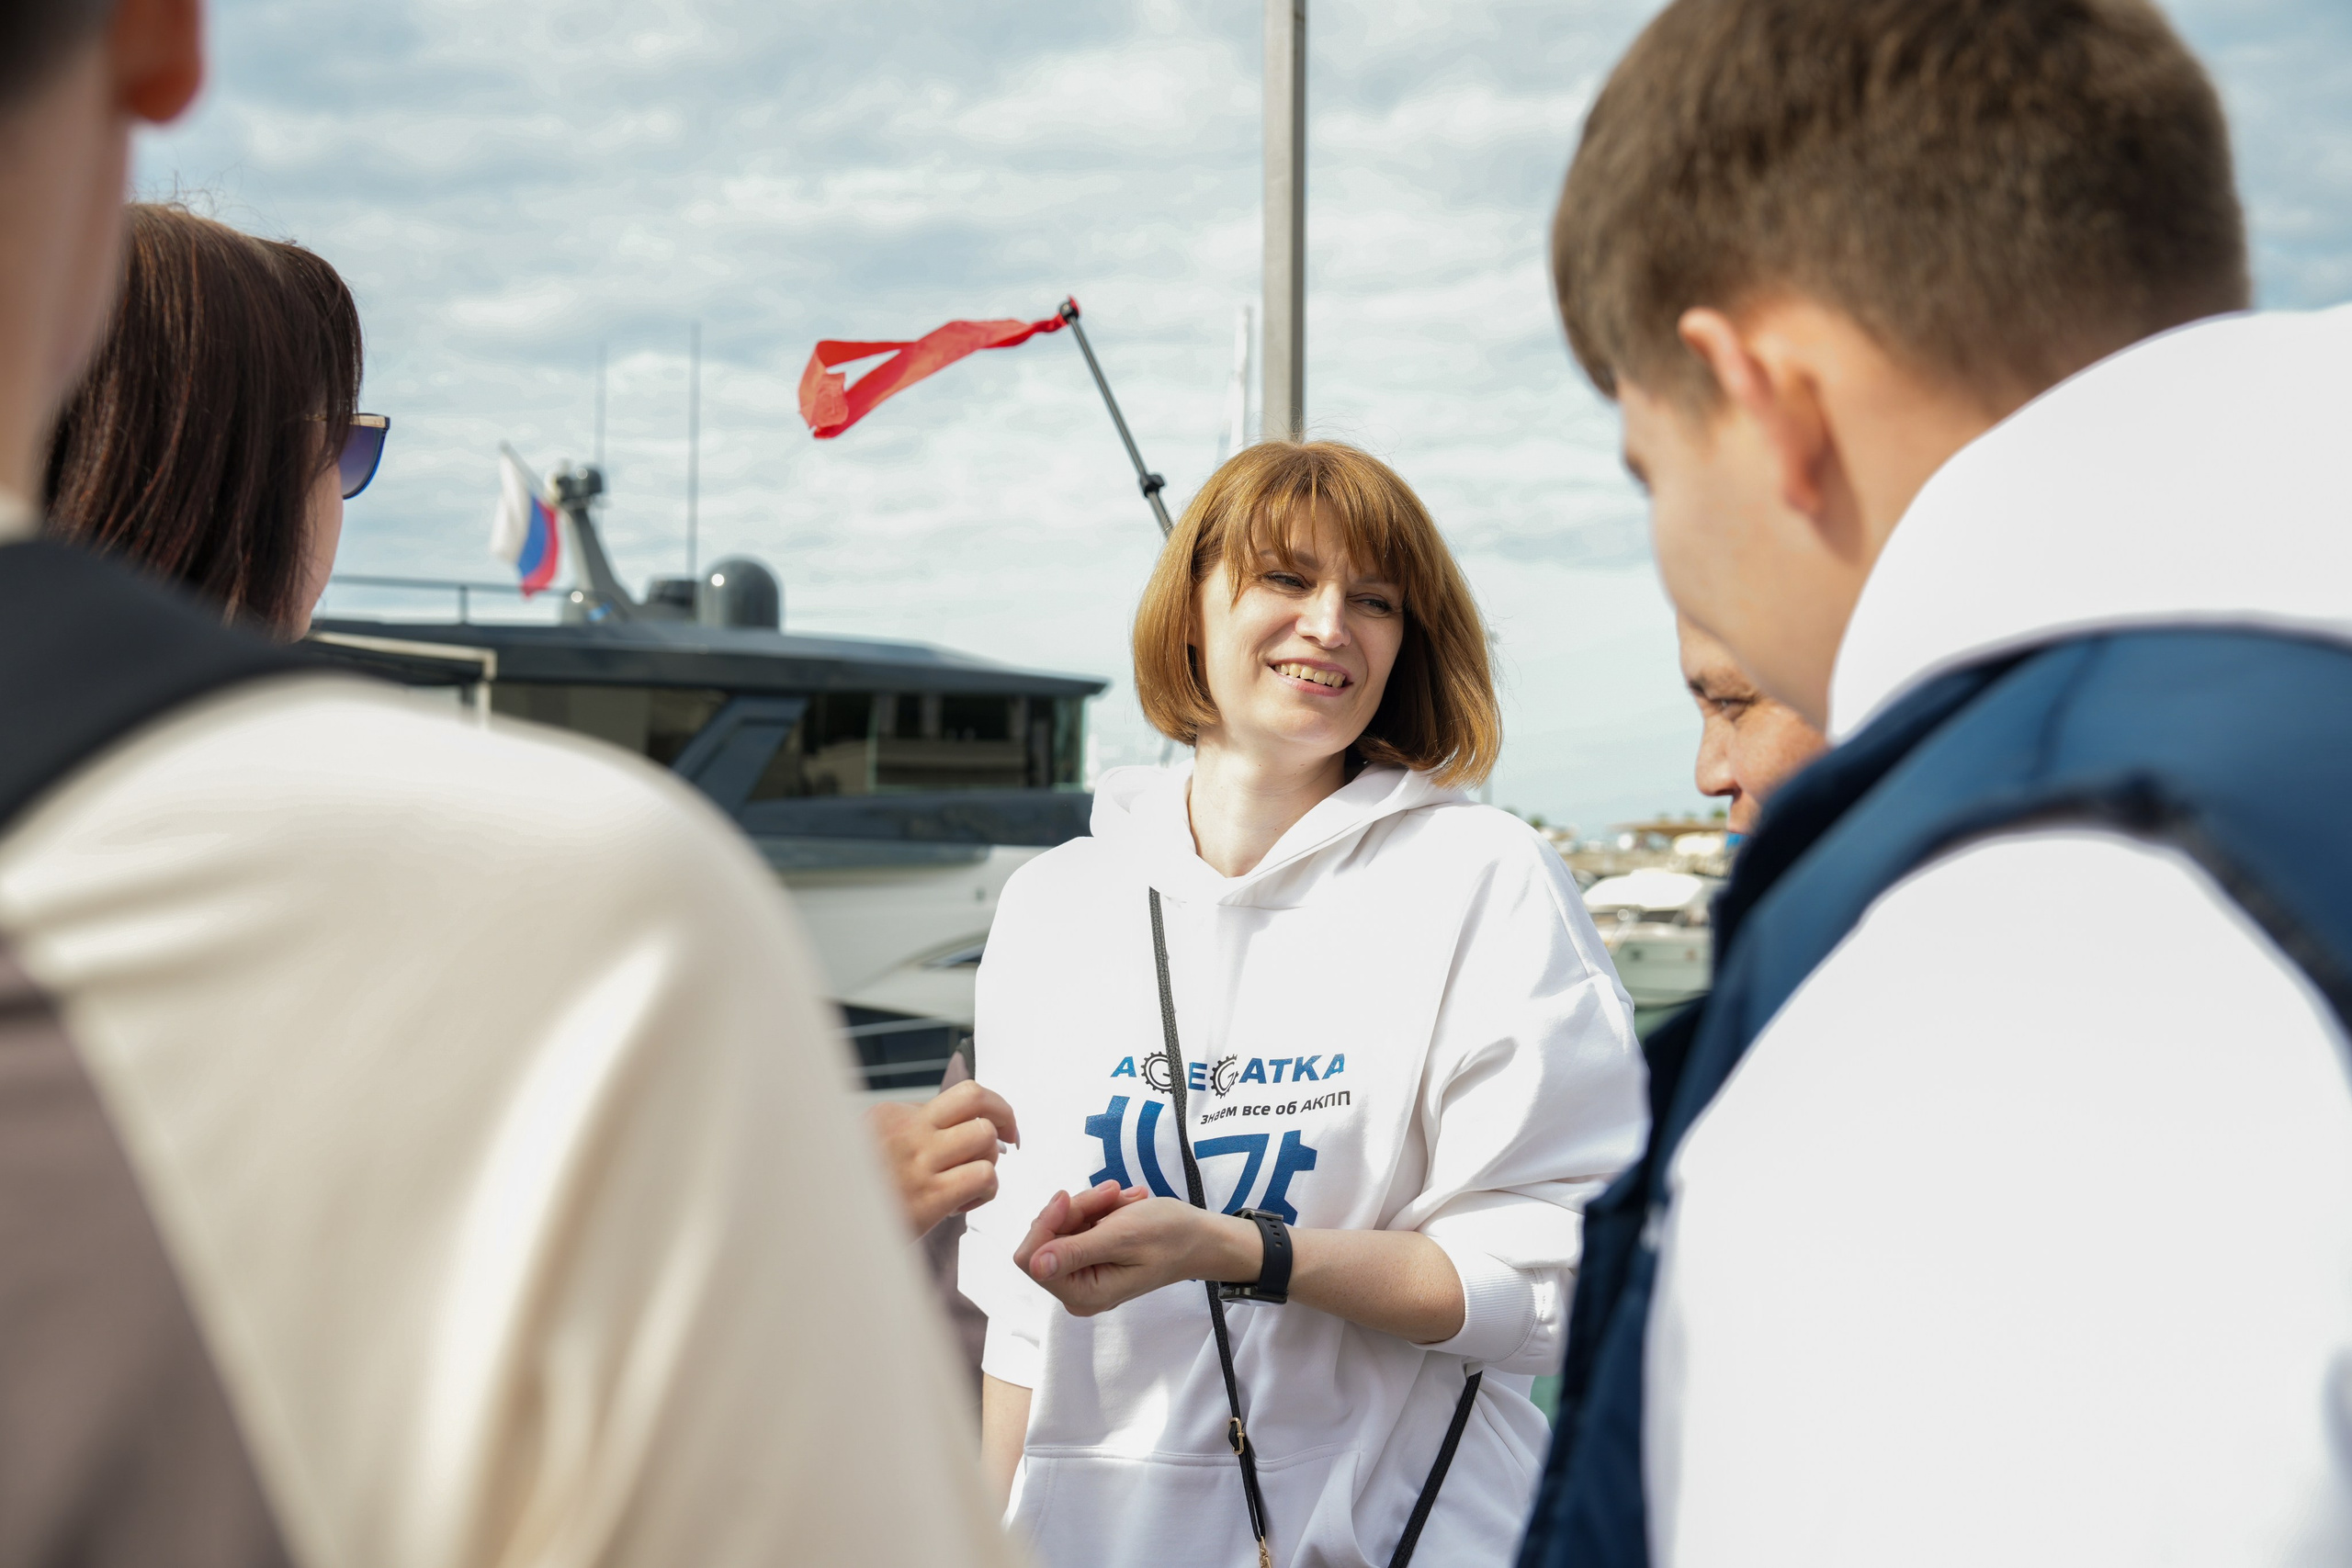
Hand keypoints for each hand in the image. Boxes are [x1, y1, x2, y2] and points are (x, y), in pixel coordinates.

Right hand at [867, 1079, 1020, 1234]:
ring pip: (986, 1137)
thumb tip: (959, 1126)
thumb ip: (910, 1132)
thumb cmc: (854, 1196)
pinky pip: (984, 1176)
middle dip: (1004, 1116)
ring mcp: (918, 1162)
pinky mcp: (930, 1198)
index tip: (993, 1127)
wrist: (823, 1233)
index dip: (982, 1113)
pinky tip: (962, 1204)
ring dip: (990, 1160)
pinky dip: (985, 1191)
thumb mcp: (870, 1146)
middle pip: (978, 1099)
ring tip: (971, 1180)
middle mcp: (906, 1130)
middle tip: (1010, 1137)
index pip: (957, 1096)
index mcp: (890, 1114)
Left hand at [1014, 1185, 1261, 1315]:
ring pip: (1060, 1225)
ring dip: (1091, 1204)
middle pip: (1046, 1238)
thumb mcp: (1122, 1238)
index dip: (1045, 1223)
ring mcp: (1081, 1274)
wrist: (1199, 1236)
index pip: (1032, 1258)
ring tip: (1125, 1198)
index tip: (1069, 1196)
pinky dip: (1098, 1207)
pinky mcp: (1088, 1258)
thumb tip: (1033, 1265)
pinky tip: (1125, 1203)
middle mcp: (1076, 1290)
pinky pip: (1076, 1223)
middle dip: (1075, 1209)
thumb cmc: (1169, 1236)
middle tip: (1112, 1192)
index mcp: (1082, 1294)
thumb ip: (1076, 1252)